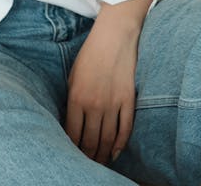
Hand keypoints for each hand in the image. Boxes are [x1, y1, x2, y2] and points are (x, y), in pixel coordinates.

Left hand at [64, 19, 140, 163]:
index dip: (71, 149)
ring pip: (107, 139)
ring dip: (102, 154)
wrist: (115, 35)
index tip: (71, 156)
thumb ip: (72, 100)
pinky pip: (125, 129)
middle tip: (85, 164)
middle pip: (90, 141)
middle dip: (87, 157)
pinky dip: (120, 144)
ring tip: (99, 163)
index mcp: (76, 98)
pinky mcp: (129, 100)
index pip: (72, 134)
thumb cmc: (90, 54)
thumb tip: (71, 123)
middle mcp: (94, 104)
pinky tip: (114, 152)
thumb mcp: (73, 76)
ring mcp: (113, 103)